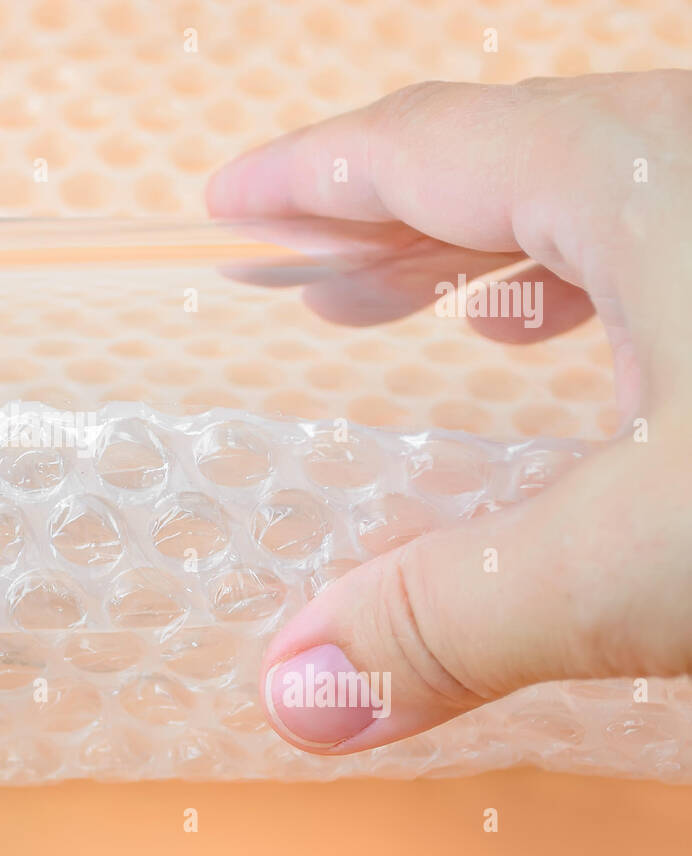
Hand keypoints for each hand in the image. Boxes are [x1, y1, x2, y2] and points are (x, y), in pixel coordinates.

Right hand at [208, 71, 691, 752]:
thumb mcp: (648, 553)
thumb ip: (458, 618)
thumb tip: (300, 690)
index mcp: (629, 168)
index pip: (414, 145)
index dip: (303, 177)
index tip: (228, 198)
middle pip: (492, 157)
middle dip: (376, 222)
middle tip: (297, 282)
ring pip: (586, 186)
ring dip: (481, 245)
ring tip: (411, 305)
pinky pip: (663, 228)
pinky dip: (590, 272)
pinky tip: (575, 327)